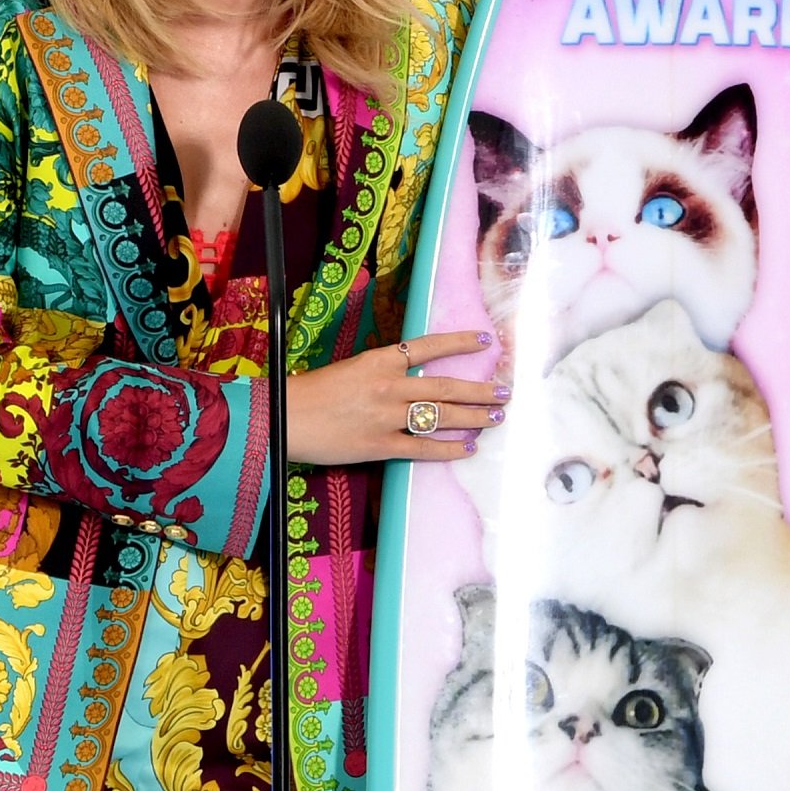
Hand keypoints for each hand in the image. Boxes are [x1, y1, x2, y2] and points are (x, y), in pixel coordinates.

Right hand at [286, 330, 504, 465]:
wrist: (285, 417)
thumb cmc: (311, 393)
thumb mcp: (350, 369)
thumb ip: (382, 372)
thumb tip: (412, 378)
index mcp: (380, 360)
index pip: (429, 346)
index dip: (461, 343)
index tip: (487, 341)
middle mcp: (389, 385)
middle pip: (446, 386)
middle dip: (480, 390)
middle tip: (505, 392)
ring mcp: (387, 416)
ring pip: (441, 416)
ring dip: (473, 418)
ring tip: (495, 418)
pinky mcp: (381, 445)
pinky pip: (423, 447)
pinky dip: (448, 449)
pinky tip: (467, 449)